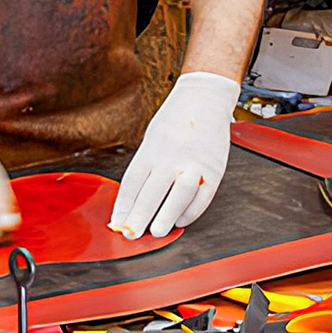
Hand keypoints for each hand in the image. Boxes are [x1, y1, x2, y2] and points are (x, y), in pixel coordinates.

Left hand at [109, 72, 238, 238]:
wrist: (205, 97)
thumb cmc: (174, 120)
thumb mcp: (152, 138)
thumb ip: (145, 168)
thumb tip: (133, 201)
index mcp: (152, 148)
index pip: (133, 183)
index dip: (123, 206)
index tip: (117, 224)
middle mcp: (171, 156)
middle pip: (152, 192)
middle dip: (140, 217)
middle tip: (131, 235)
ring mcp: (194, 162)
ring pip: (178, 195)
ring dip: (167, 216)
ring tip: (156, 232)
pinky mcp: (215, 169)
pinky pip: (203, 196)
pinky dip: (191, 211)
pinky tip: (181, 220)